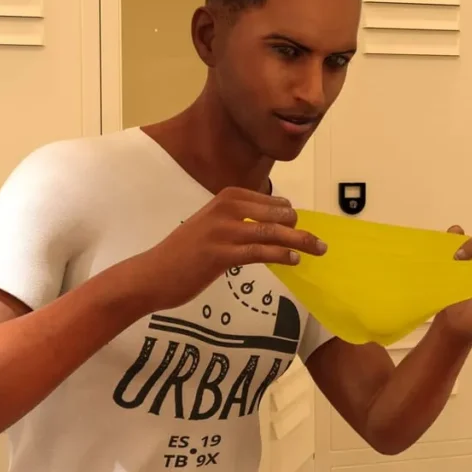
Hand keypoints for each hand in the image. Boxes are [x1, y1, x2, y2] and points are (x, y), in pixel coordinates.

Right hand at [139, 187, 326, 311]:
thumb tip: (275, 224)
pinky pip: (260, 251)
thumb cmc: (184, 253)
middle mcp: (226, 208)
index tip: (303, 227)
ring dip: (300, 241)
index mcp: (226, 197)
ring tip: (318, 250)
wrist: (152, 274)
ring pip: (273, 232)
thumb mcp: (212, 226)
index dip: (289, 215)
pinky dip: (281, 254)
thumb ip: (239, 221)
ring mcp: (223, 230)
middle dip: (301, 228)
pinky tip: (294, 260)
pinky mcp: (221, 254)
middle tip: (320, 242)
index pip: (270, 201)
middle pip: (277, 214)